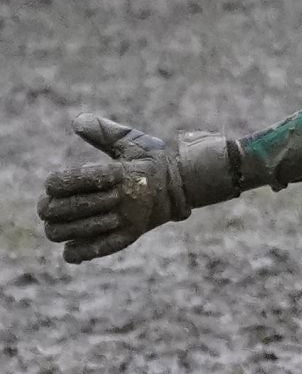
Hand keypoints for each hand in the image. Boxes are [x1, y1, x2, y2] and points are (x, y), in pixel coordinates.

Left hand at [37, 115, 238, 263]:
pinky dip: (82, 252)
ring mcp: (129, 219)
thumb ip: (104, 132)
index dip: (57, 184)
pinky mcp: (132, 235)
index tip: (50, 184)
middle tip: (44, 208)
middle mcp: (125, 197)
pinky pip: (102, 248)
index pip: (78, 180)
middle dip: (51, 208)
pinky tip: (68, 251)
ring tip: (52, 226)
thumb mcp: (132, 141)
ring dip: (60, 230)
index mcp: (121, 173)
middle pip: (75, 207)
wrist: (184, 185)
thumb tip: (76, 121)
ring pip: (83, 229)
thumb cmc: (152, 160)